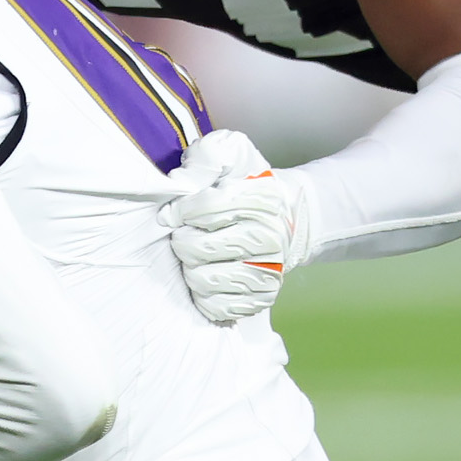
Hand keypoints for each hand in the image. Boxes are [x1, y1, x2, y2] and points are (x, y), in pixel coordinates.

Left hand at [162, 129, 311, 323]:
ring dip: (190, 268)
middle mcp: (270, 237)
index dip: (179, 210)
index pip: (202, 209)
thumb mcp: (231, 155)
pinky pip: (215, 306)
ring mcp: (267, 272)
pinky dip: (203, 294)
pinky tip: (209, 275)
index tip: (177, 211)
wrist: (283, 217)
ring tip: (198, 256)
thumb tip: (181, 182)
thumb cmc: (246, 186)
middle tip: (187, 234)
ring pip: (202, 280)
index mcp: (261, 199)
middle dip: (183, 240)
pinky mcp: (261, 298)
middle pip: (196, 249)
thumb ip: (207, 156)